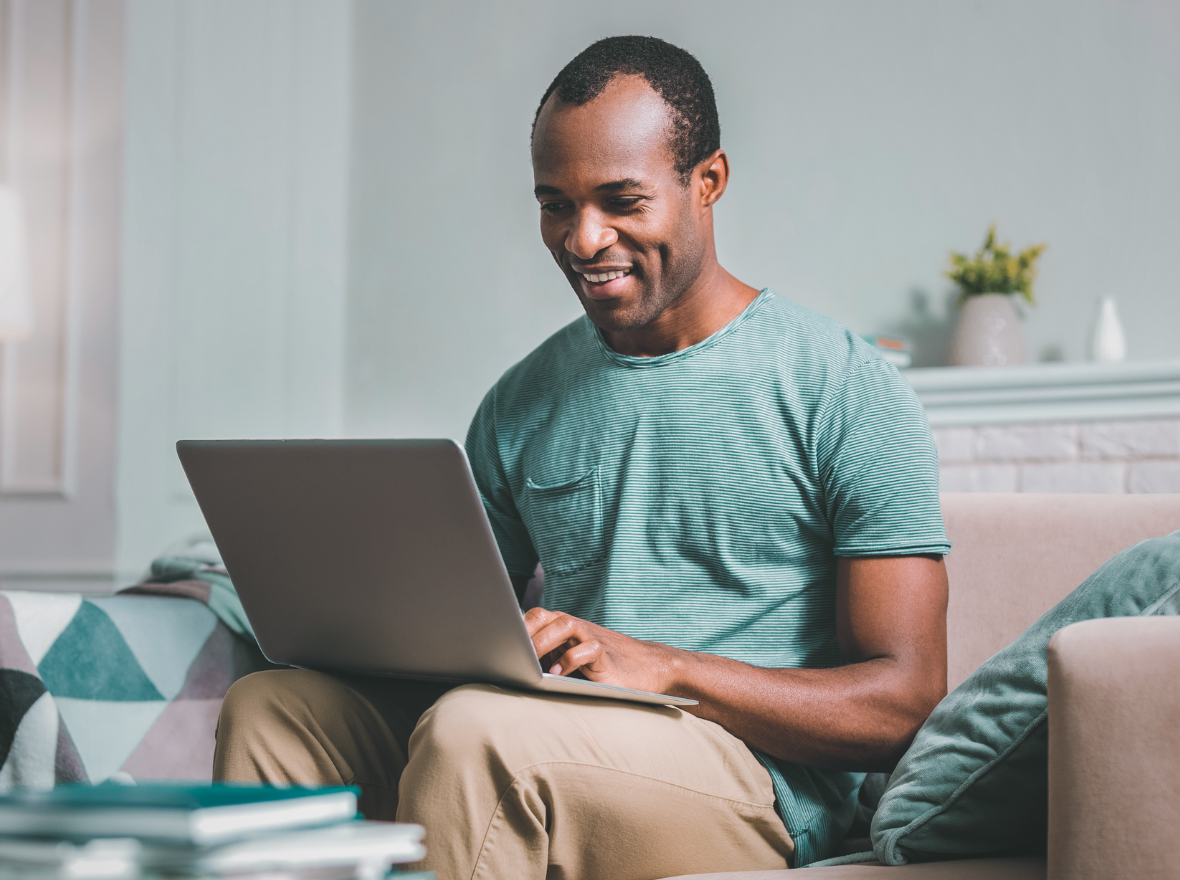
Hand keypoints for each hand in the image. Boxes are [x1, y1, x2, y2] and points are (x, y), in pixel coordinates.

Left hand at [524, 607, 683, 694]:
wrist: (646, 669)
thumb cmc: (601, 669)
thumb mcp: (569, 660)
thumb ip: (547, 657)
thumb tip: (508, 667)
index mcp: (563, 628)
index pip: (535, 616)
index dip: (515, 625)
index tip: (495, 641)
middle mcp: (576, 628)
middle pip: (546, 616)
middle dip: (526, 631)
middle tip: (510, 652)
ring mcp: (592, 638)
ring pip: (565, 625)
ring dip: (544, 641)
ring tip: (530, 662)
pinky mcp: (607, 655)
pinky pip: (587, 649)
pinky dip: (569, 659)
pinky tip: (557, 673)